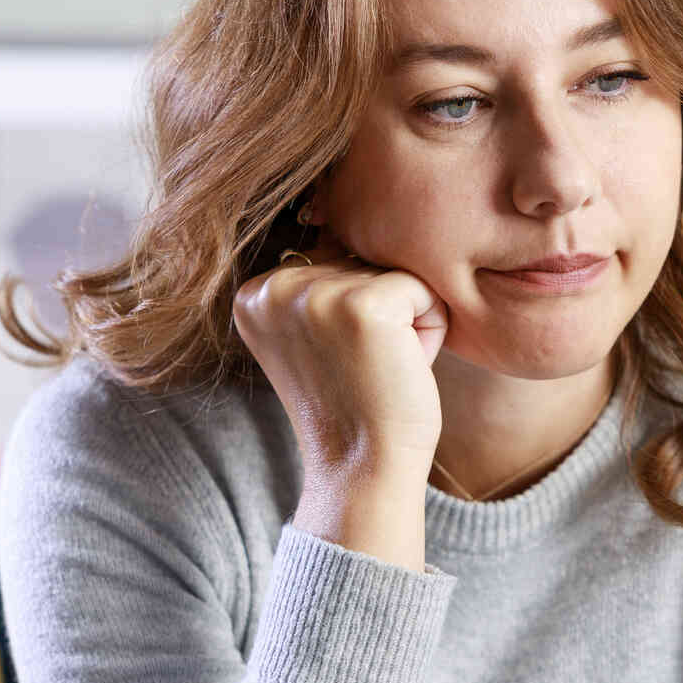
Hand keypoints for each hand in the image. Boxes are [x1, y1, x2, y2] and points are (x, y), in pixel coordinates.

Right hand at [230, 231, 450, 474]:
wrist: (361, 471)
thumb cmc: (356, 405)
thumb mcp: (318, 334)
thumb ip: (323, 282)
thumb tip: (352, 212)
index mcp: (254, 292)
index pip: (333, 257)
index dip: (354, 312)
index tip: (338, 363)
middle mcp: (275, 287)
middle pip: (365, 259)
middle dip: (384, 311)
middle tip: (365, 369)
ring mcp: (316, 294)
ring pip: (396, 271)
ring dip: (407, 320)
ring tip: (380, 368)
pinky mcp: (363, 305)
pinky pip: (425, 289)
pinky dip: (429, 329)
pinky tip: (400, 368)